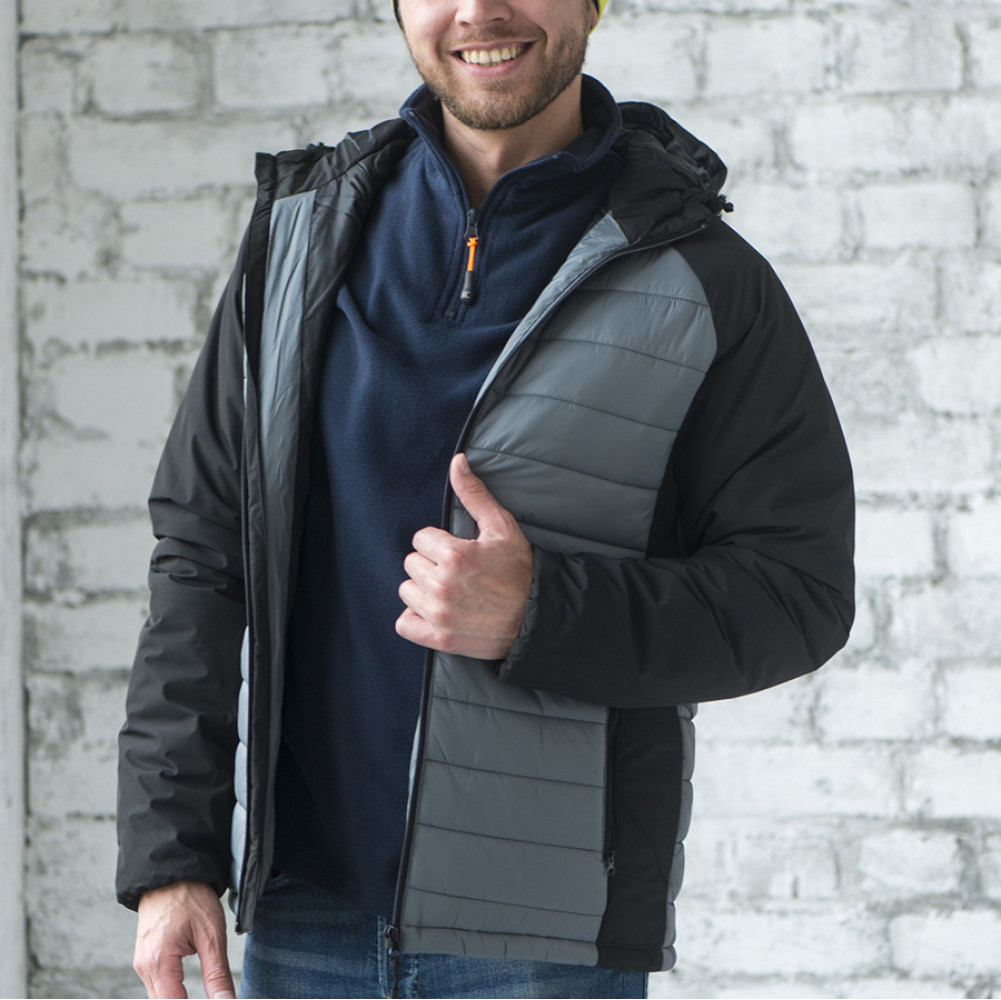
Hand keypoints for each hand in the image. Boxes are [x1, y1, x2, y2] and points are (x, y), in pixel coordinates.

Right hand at [133, 881, 234, 999]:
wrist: (171, 871)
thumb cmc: (191, 897)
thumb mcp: (211, 935)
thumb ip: (217, 974)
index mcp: (158, 963)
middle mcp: (145, 968)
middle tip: (216, 998)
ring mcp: (142, 963)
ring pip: (160, 997)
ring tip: (207, 995)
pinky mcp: (146, 958)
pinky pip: (158, 985)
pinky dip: (173, 991)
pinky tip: (187, 990)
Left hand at [397, 453, 532, 659]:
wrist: (536, 618)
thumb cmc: (520, 571)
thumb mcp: (502, 528)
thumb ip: (474, 494)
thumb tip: (457, 461)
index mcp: (454, 555)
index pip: (421, 539)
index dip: (439, 543)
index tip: (458, 552)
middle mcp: (442, 585)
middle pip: (412, 563)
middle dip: (431, 564)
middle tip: (457, 573)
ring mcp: (438, 614)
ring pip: (406, 590)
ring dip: (422, 590)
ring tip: (449, 591)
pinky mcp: (438, 638)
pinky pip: (404, 623)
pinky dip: (415, 618)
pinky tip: (435, 611)